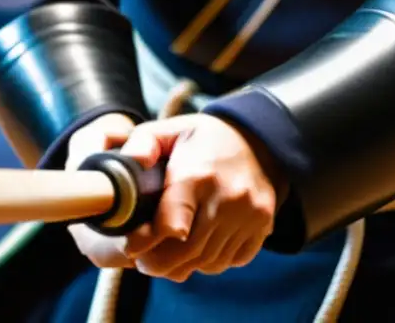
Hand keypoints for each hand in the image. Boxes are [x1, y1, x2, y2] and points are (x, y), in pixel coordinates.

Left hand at [64, 112, 287, 281]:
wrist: (259, 139)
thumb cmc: (205, 138)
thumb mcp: (171, 129)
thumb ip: (143, 143)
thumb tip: (132, 162)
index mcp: (199, 174)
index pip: (170, 224)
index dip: (144, 241)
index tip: (132, 243)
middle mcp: (228, 198)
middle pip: (186, 252)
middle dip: (157, 263)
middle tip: (142, 259)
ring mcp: (250, 215)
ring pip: (207, 262)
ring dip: (182, 265)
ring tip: (167, 254)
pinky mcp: (262, 227)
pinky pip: (230, 261)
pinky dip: (210, 262)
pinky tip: (199, 247)